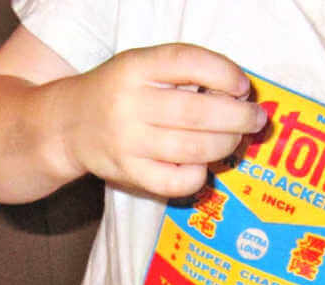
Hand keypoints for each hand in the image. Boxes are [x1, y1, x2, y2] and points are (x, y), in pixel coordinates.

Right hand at [55, 44, 266, 197]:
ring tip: (236, 139)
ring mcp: (128, 142)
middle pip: (197, 112)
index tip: (242, 85)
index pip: (186, 62)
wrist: (68, 125)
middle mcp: (129, 104)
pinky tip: (202, 166)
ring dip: (225, 145)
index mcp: (135, 67)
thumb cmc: (119, 92)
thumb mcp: (142, 66)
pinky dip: (198, 175)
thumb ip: (183, 74)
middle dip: (238, 117)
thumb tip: (238, 94)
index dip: (223, 73)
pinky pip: (175, 182)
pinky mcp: (128, 173)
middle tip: (256, 119)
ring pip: (192, 149)